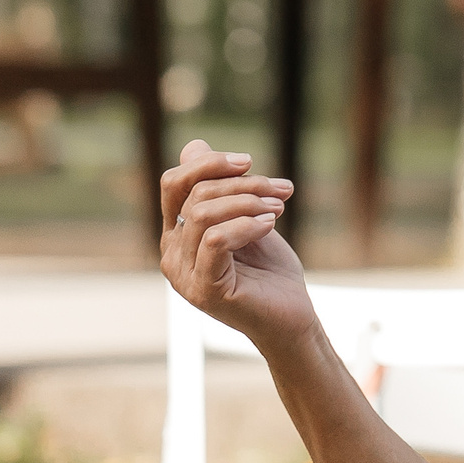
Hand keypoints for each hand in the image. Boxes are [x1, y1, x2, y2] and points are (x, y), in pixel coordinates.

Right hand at [159, 139, 314, 351]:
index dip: (208, 164)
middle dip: (243, 184)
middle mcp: (172, 253)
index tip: (249, 161)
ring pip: (203, 214)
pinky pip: (215, 240)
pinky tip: (270, 226)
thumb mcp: (247, 218)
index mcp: (177, 234)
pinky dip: (246, 225)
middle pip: (194, 195)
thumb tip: (195, 145)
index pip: (174, 183)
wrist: (291, 317)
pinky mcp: (203, 290)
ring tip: (279, 209)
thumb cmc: (269, 270)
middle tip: (280, 190)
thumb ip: (222, 188)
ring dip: (249, 203)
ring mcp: (183, 274)